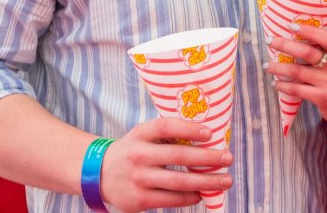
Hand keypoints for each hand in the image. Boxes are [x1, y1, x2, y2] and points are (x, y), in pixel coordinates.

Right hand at [99, 117, 232, 211]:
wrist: (99, 175)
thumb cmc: (133, 151)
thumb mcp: (142, 136)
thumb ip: (166, 134)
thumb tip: (206, 137)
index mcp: (140, 134)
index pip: (165, 127)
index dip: (188, 129)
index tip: (210, 133)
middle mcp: (138, 155)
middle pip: (178, 156)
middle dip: (207, 158)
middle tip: (228, 158)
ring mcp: (139, 179)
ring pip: (179, 181)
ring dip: (206, 181)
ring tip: (225, 181)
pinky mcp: (140, 200)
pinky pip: (172, 199)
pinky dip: (191, 196)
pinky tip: (202, 193)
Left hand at [266, 23, 326, 128]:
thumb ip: (323, 49)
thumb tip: (296, 35)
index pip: (326, 38)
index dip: (308, 30)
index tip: (291, 25)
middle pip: (307, 52)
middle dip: (285, 45)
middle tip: (269, 40)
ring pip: (297, 71)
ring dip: (278, 67)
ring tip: (266, 65)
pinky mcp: (321, 97)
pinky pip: (297, 89)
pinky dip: (284, 85)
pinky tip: (276, 83)